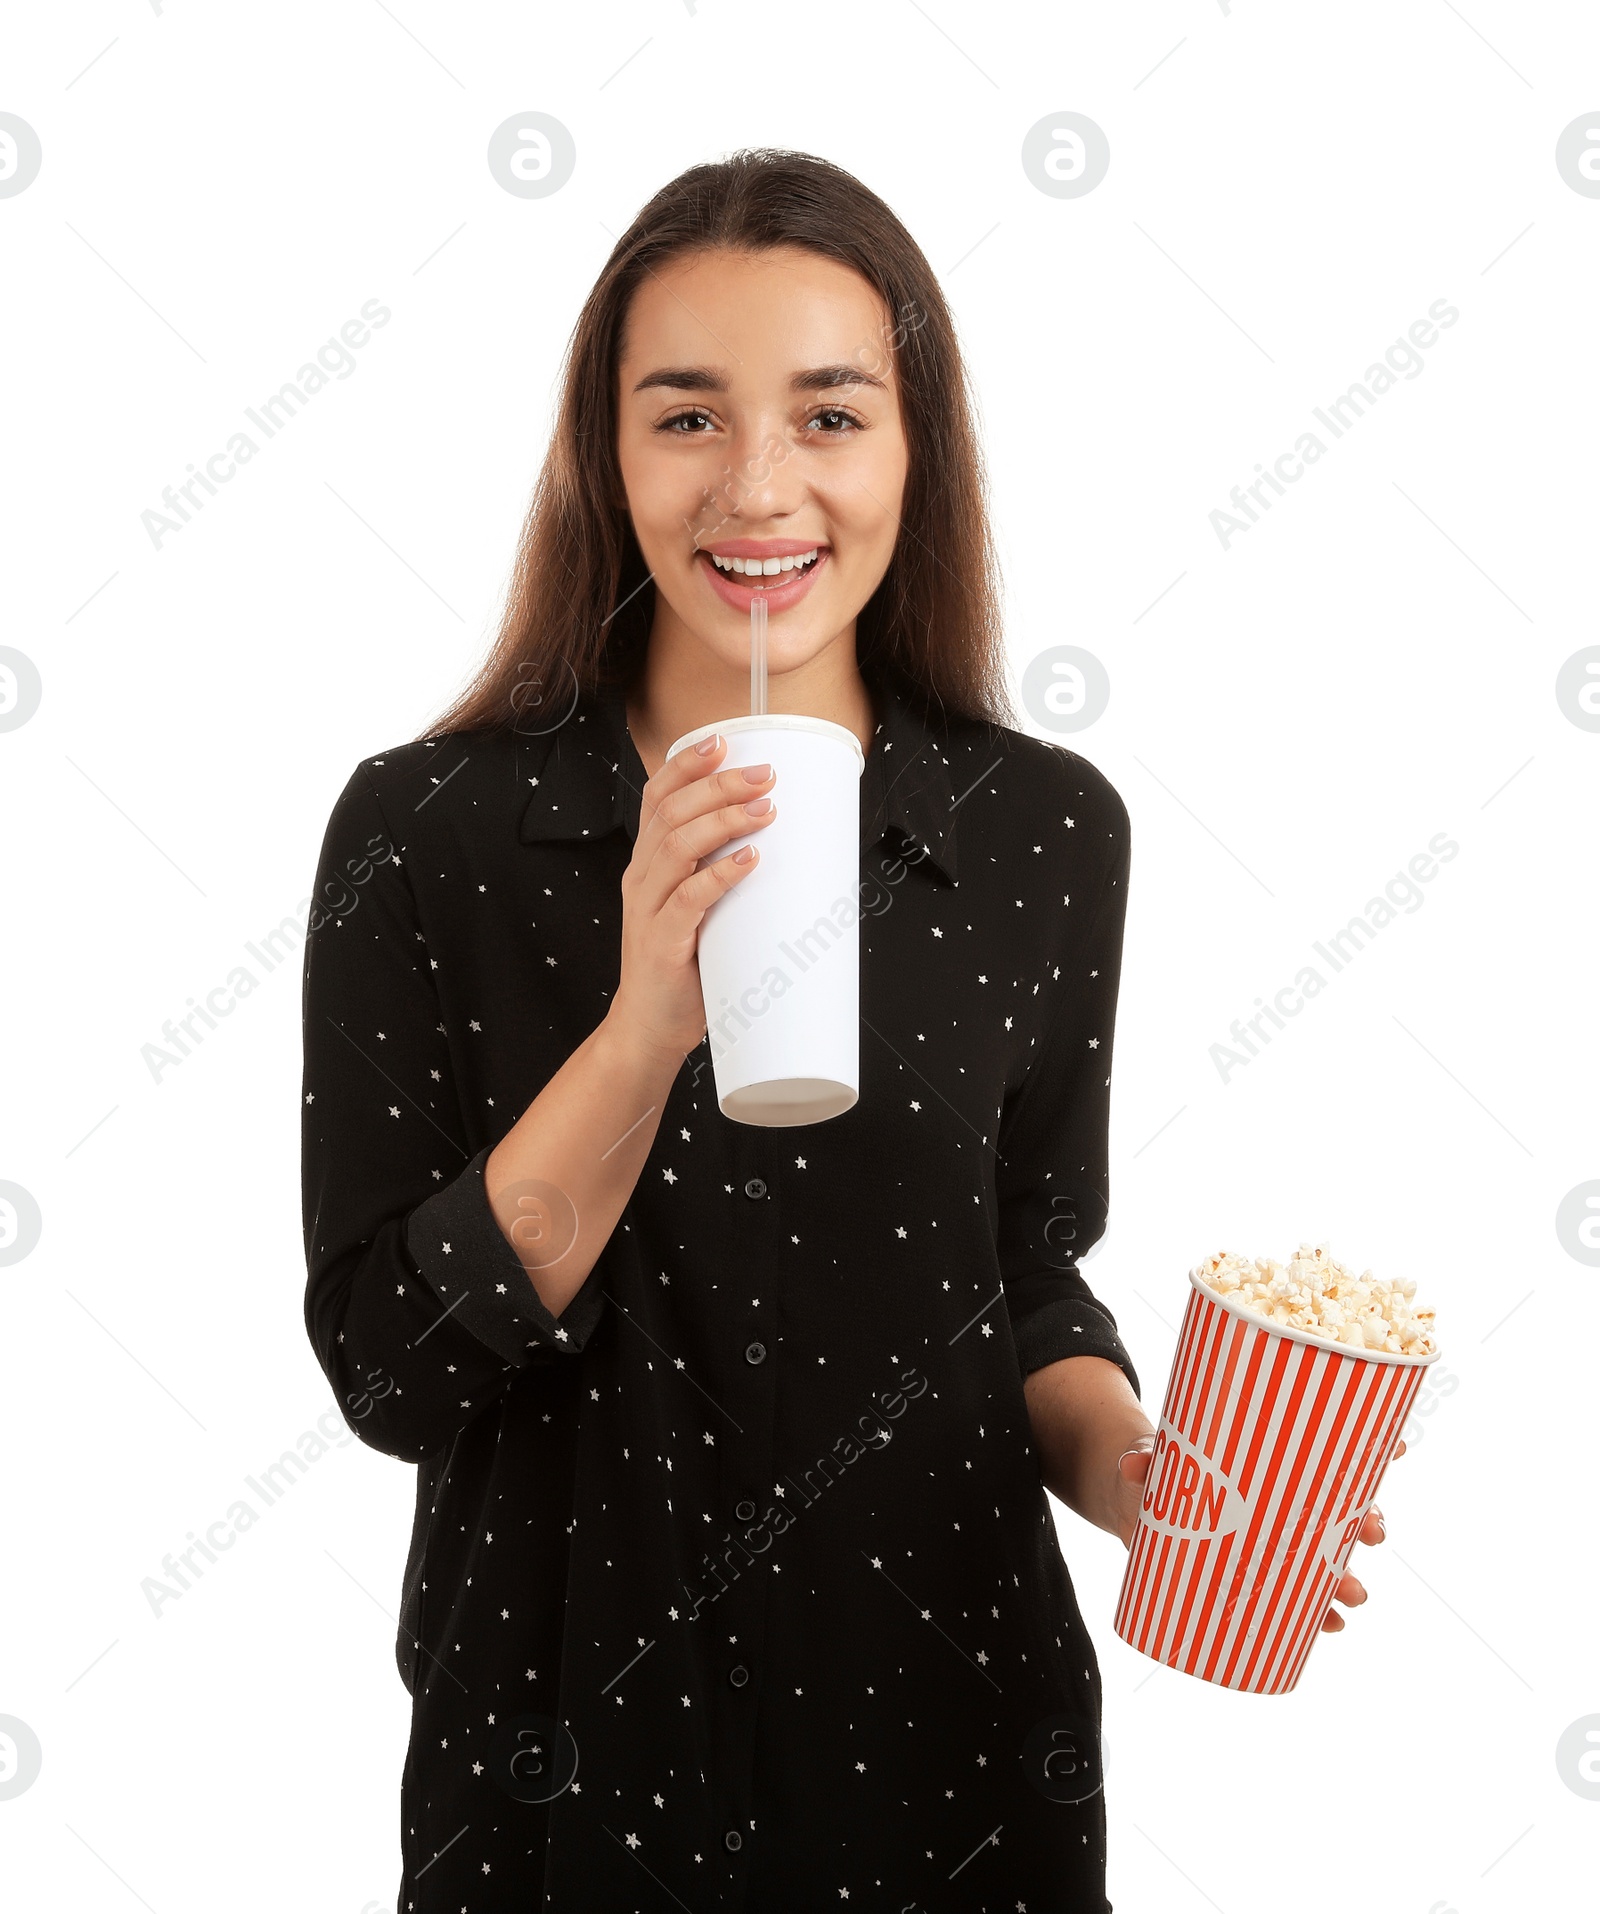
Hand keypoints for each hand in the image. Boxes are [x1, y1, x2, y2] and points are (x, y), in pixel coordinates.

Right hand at [607, 734, 777, 1065]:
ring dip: (724, 821)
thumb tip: (788, 847)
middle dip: (720, 785)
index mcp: (648, 864)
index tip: (724, 742)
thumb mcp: (698, 909)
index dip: (687, 764)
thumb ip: (725, 877)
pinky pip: (687, 899)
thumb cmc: (685, 966)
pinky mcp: (661, 944)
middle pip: (672, 812)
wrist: (650, 1028)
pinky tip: (748, 862)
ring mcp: (648, 910)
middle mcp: (642, 878)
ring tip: (766, 809)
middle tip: (766, 775)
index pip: (657, 797)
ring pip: (677, 846)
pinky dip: (719, 876)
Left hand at [1115, 1436, 1405, 1630]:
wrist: (1139, 1500)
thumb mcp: (1157, 1461)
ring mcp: (1277, 1541)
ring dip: (1348, 1576)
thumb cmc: (1163, 1470)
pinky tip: (1330, 1626)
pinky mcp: (1256, 1574)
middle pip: (1344, 1511)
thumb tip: (1132, 1465)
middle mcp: (1289, 1503)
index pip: (1333, 1454)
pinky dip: (1319, 1613)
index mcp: (1275, 1465)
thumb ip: (1146, 1462)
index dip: (1371, 1449)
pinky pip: (1299, 1597)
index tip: (1399, 1448)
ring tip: (1353, 1593)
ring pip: (1329, 1558)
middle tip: (1374, 1532)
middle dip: (1369, 1523)